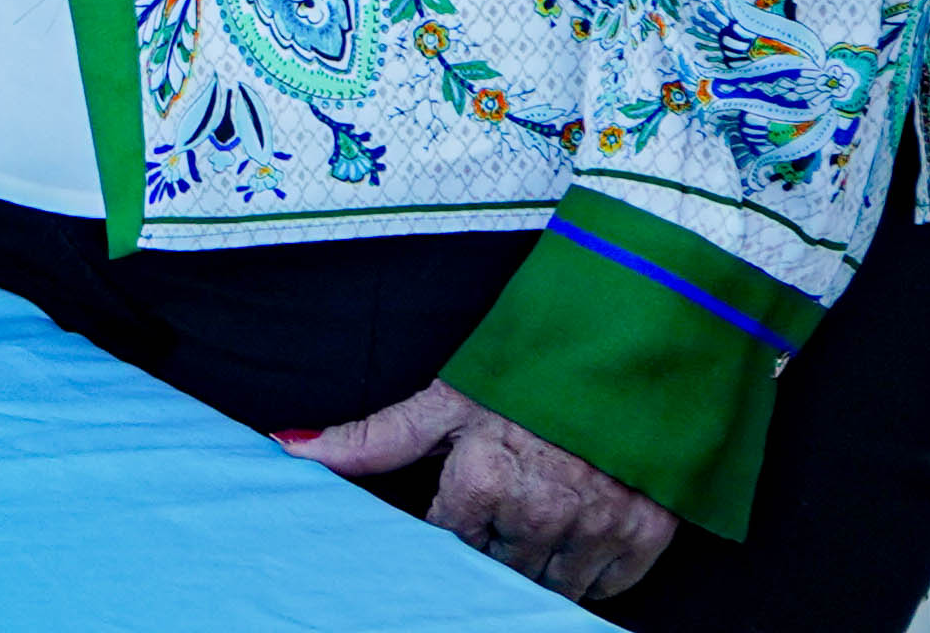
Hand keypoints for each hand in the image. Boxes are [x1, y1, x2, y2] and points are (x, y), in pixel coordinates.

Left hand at [290, 382, 676, 605]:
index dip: (450, 523)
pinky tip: (580, 522)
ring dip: (538, 558)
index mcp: (482, 482)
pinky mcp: (643, 537)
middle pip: (496, 568)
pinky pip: (602, 585)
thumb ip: (370, 439)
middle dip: (493, 541)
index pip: (445, 545)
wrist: (629, 343)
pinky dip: (589, 565)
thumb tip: (287, 447)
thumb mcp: (445, 401)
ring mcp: (595, 529)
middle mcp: (537, 515)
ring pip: (549, 585)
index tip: (463, 498)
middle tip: (505, 497)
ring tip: (540, 507)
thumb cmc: (527, 373)